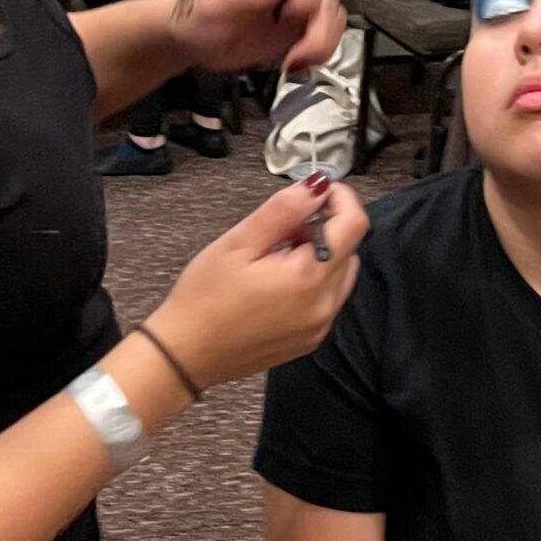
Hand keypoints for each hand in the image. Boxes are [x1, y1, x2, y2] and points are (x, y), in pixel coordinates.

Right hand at [151, 174, 368, 391]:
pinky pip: (329, 299)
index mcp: (308, 277)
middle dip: (327, 227)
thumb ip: (283, 210)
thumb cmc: (204, 299)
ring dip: (323, 254)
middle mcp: (323, 305)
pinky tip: (279, 281)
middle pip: (351, 248)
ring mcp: (319, 327)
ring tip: (278, 255)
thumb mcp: (238, 243)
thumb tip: (317, 185)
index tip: (315, 192)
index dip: (340, 198)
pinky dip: (315, 281)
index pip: (354, 224)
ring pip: (343, 274)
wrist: (185, 355)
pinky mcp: (311, 339)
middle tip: (284, 227)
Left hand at [171, 0, 343, 78]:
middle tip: (297, 53)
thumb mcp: (211, 0)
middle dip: (320, 30)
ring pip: (331, 21)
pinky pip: (321, 41)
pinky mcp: (292, 36)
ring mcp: (291, 13)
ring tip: (295, 61)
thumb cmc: (194, 14)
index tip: (289, 15)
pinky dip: (316, 56)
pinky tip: (292, 64)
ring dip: (322, 45)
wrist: (190, 39)